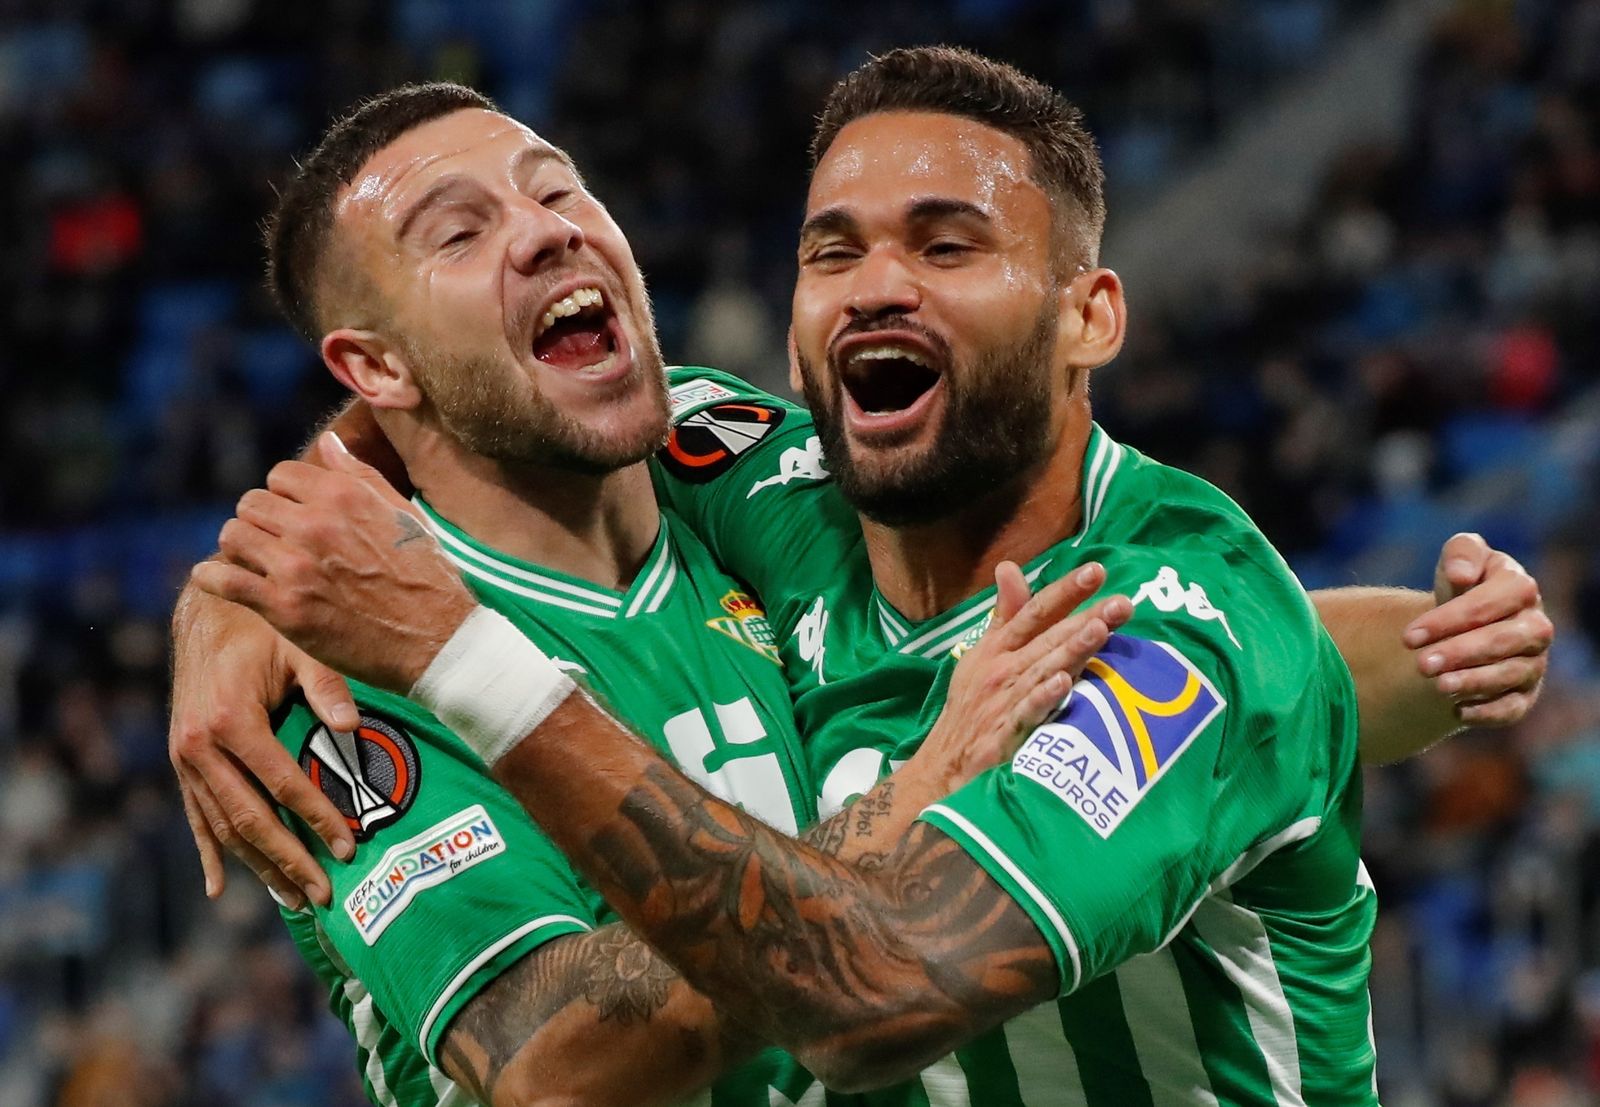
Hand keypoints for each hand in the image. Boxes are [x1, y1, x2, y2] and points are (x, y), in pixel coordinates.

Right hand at [169, 586, 357, 907]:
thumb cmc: (262, 630)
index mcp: (232, 720)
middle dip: (290, 860)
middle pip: (250, 818)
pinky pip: (196, 816)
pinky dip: (209, 853)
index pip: (282, 785)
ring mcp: (185, 759)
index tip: (349, 848)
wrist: (205, 614)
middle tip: (324, 894)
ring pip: (223, 826)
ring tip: (293, 899)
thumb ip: (326, 687)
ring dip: (258, 865)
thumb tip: (352, 726)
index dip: (316, 819)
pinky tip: (219, 888)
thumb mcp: (298, 648)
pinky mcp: (182, 763)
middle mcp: (200, 747)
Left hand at [192, 433, 477, 693]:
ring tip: (256, 564)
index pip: (281, 475)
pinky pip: (222, 580)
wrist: (438, 639)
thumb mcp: (403, 514)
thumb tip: (328, 442)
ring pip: (233, 535)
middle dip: (260, 521)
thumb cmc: (427, 576)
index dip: (285, 496)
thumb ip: (360, 475)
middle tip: (274, 544)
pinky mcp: (284, 606)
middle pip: (251, 502)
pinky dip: (213, 579)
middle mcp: (315, 523)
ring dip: (240, 548)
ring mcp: (296, 565)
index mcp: (344, 495)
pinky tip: (220, 582)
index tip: (294, 518)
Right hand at [916, 561, 1132, 791]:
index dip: (1064, 591)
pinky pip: (1027, 712)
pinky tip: (1063, 682)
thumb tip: (1009, 566)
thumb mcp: (982, 653)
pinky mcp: (1004, 734)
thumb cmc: (972, 705)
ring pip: (1044, 670)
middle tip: (1122, 603)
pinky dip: (1044, 697)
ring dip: (1071, 649)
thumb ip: (1005, 614)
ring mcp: (1003, 700)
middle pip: (1049, 638)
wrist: (945, 763)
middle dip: (1085, 619)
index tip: (1096, 571)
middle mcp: (1002, 669)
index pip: (1035, 612)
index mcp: (998, 647)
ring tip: (1101, 629)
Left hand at [1403, 532, 1552, 726]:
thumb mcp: (1459, 558)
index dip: (1449, 620)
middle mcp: (1535, 626)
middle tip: (1420, 665)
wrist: (1465, 622)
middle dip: (1459, 653)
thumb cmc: (1462, 584)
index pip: (1490, 604)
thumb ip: (1462, 552)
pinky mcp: (1525, 694)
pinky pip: (1514, 708)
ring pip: (1510, 675)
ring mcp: (1533, 662)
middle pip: (1503, 641)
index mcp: (1520, 588)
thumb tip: (1462, 574)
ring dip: (1473, 682)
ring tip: (1438, 686)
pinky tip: (1458, 712)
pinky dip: (1488, 713)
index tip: (1407, 636)